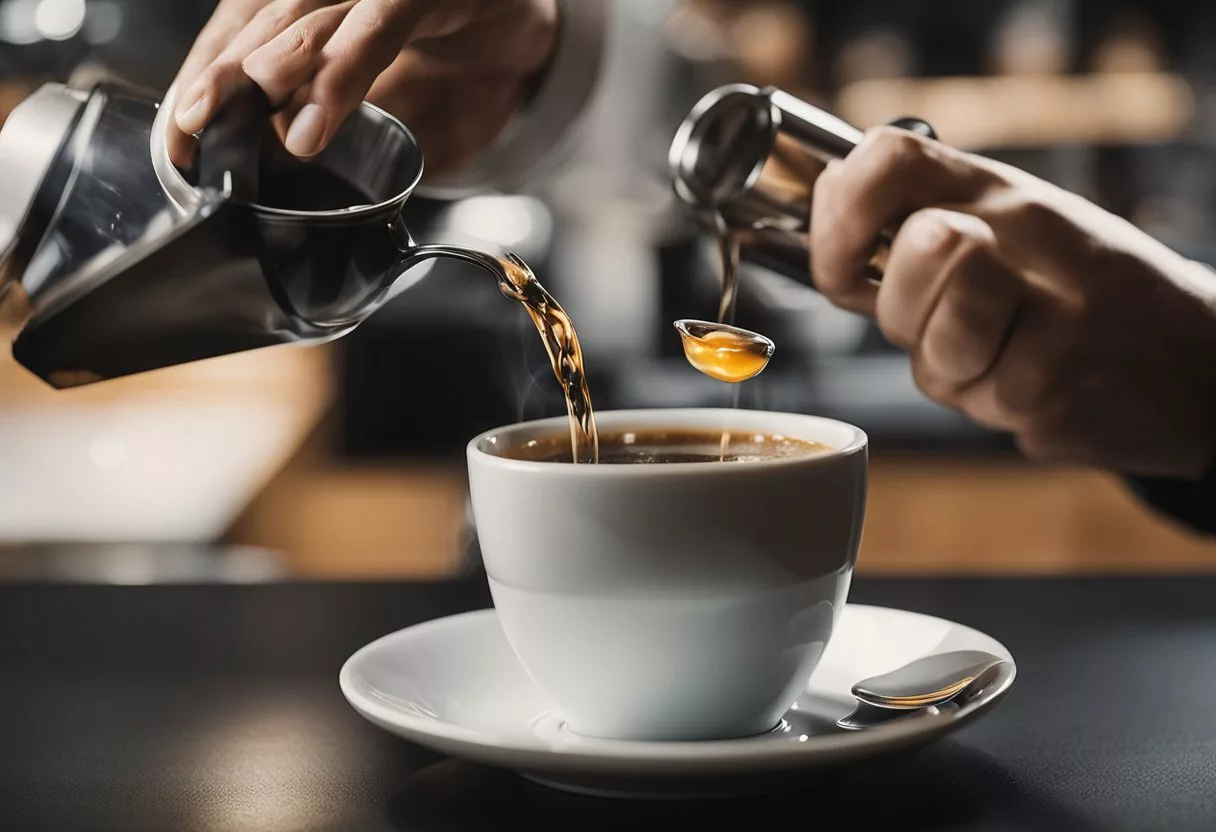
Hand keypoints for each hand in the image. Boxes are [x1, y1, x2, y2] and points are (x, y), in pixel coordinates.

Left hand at [167, 0, 558, 173]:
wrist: (524, 13)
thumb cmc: (444, 29)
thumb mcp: (371, 59)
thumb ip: (323, 81)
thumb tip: (272, 134)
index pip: (246, 18)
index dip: (209, 68)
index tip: (182, 124)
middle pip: (267, 17)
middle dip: (224, 76)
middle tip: (192, 127)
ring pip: (311, 21)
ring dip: (267, 81)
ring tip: (236, 130)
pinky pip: (376, 28)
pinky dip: (338, 79)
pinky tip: (307, 130)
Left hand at [810, 127, 1215, 478]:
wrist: (1197, 361)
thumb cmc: (1081, 297)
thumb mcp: (1012, 237)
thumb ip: (920, 236)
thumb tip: (827, 241)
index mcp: (999, 190)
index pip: (890, 157)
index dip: (838, 214)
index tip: (840, 265)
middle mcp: (1032, 230)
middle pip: (916, 252)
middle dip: (902, 312)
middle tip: (942, 325)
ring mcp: (1059, 306)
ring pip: (936, 348)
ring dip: (951, 372)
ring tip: (999, 359)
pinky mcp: (1066, 384)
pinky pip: (981, 406)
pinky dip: (996, 408)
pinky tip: (1042, 384)